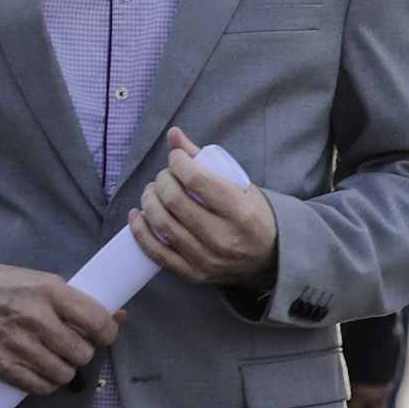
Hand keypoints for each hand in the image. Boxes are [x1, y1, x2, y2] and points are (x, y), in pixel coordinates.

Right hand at [0, 263, 116, 394]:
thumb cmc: (5, 287)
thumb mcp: (44, 282)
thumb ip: (78, 301)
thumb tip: (119, 316)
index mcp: (50, 292)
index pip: (98, 323)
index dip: (108, 334)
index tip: (102, 335)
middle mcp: (35, 319)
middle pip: (83, 354)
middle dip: (81, 352)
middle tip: (70, 345)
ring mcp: (17, 344)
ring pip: (64, 374)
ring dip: (63, 369)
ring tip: (52, 356)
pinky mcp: (1, 365)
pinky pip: (40, 387)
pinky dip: (45, 382)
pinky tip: (40, 370)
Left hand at [132, 130, 279, 284]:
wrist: (271, 260)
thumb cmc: (254, 216)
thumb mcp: (241, 186)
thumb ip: (206, 159)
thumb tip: (173, 134)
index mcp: (241, 213)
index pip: (196, 180)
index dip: (178, 162)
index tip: (176, 158)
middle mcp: (224, 238)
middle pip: (174, 200)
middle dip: (162, 180)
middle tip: (165, 176)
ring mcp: (208, 258)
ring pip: (162, 223)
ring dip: (148, 201)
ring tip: (153, 192)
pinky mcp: (194, 273)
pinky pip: (157, 252)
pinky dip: (140, 231)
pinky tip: (137, 215)